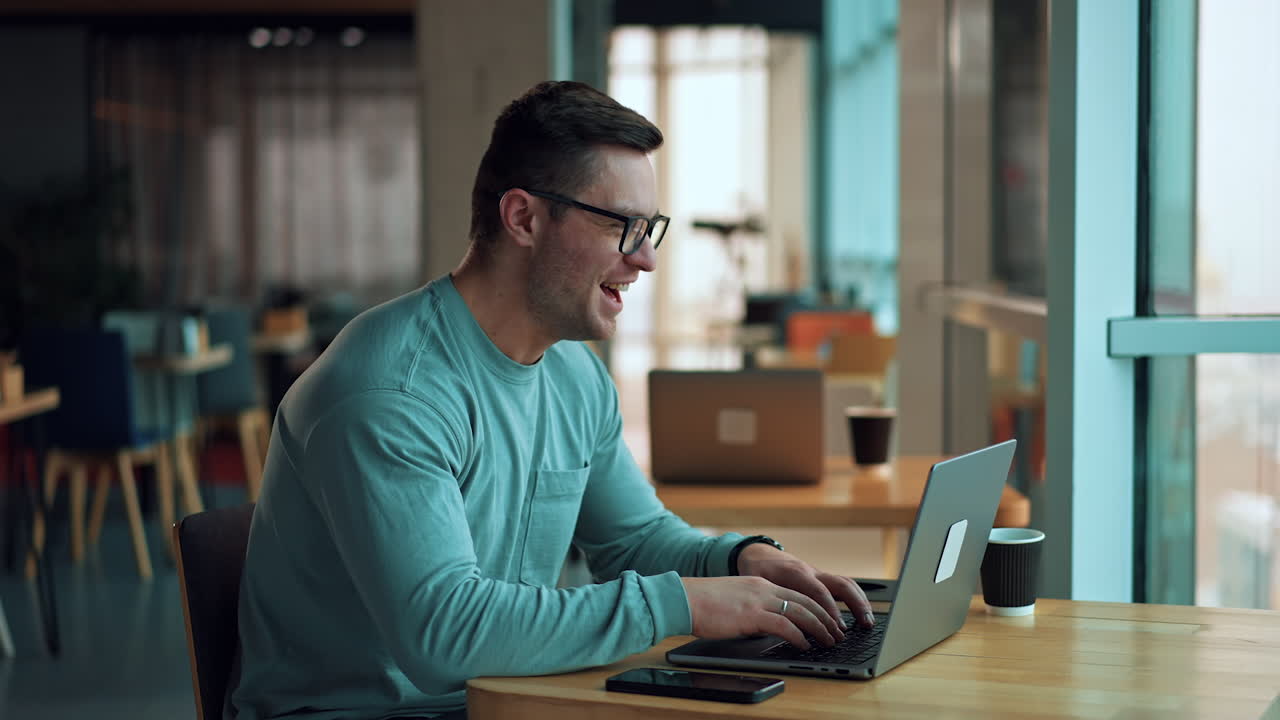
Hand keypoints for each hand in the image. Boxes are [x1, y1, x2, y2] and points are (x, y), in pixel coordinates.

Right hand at [680, 576, 841, 649]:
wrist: (684, 599)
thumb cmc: (703, 603)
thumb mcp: (735, 599)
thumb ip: (753, 607)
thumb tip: (765, 624)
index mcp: (760, 584)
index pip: (797, 594)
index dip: (816, 607)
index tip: (828, 619)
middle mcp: (763, 589)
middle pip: (805, 601)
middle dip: (825, 618)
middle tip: (837, 632)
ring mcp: (759, 600)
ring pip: (800, 612)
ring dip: (819, 628)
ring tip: (829, 640)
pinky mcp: (752, 615)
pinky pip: (784, 625)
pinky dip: (799, 636)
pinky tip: (805, 645)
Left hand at [736, 543, 874, 631]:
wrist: (758, 554)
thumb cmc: (757, 571)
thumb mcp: (758, 584)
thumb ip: (772, 601)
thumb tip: (781, 625)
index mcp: (796, 573)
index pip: (818, 592)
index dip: (830, 610)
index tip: (838, 628)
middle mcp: (811, 572)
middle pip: (840, 584)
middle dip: (855, 605)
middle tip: (864, 625)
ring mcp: (819, 574)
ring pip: (846, 584)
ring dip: (860, 603)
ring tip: (869, 623)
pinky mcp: (822, 579)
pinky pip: (843, 586)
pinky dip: (855, 599)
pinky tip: (862, 615)